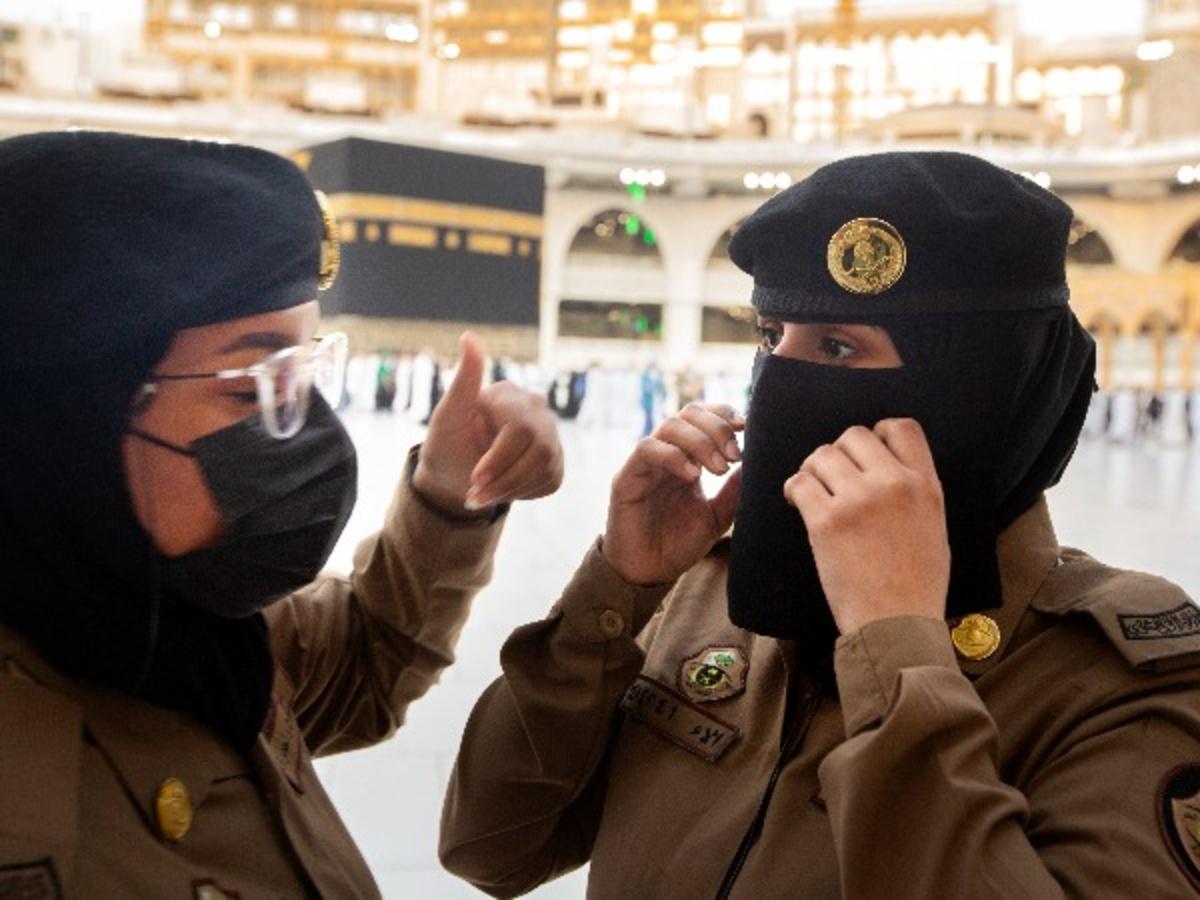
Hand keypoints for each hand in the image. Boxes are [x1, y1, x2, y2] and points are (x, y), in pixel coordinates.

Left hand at [413, 332, 562, 516]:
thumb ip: (464, 380)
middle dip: (504, 479)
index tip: (474, 480)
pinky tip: (502, 489)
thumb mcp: (446, 416)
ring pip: (546, 467)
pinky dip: (523, 493)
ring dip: (511, 489)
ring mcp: (550, 434)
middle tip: (475, 496)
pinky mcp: (556, 459)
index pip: (519, 429)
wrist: (454, 478)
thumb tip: (468, 336)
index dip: (498, 459)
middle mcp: (536, 408)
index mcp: (510, 394)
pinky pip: (551, 480)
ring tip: (483, 496)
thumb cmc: (446, 444)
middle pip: (538, 449)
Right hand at [603, 403, 743, 584]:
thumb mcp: (717, 516)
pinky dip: (672, 455)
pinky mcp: (627, 477)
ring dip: (699, 441)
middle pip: (689, 413)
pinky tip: (692, 475)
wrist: (650, 573)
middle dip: (717, 428)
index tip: (747, 427)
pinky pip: (646, 450)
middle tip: (734, 455)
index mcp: (687, 457)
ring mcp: (645, 463)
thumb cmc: (679, 544)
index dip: (724, 414)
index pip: (703, 417)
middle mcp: (666, 453)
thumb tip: (757, 463)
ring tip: (718, 468)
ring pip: (669, 426)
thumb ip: (734, 490)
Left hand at [783, 419, 949, 634]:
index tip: (865, 455)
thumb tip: (887, 464)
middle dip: (840, 452)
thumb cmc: (916, 584)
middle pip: (854, 435)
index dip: (878, 433)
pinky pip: (800, 482)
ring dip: (814, 469)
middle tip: (834, 478)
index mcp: (925, 485)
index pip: (902, 427)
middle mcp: (893, 484)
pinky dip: (793, 490)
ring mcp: (858, 500)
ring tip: (814, 491)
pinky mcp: (826, 521)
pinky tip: (797, 503)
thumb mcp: (934, 525)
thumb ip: (915, 489)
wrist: (896, 624)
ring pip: (822, 455)